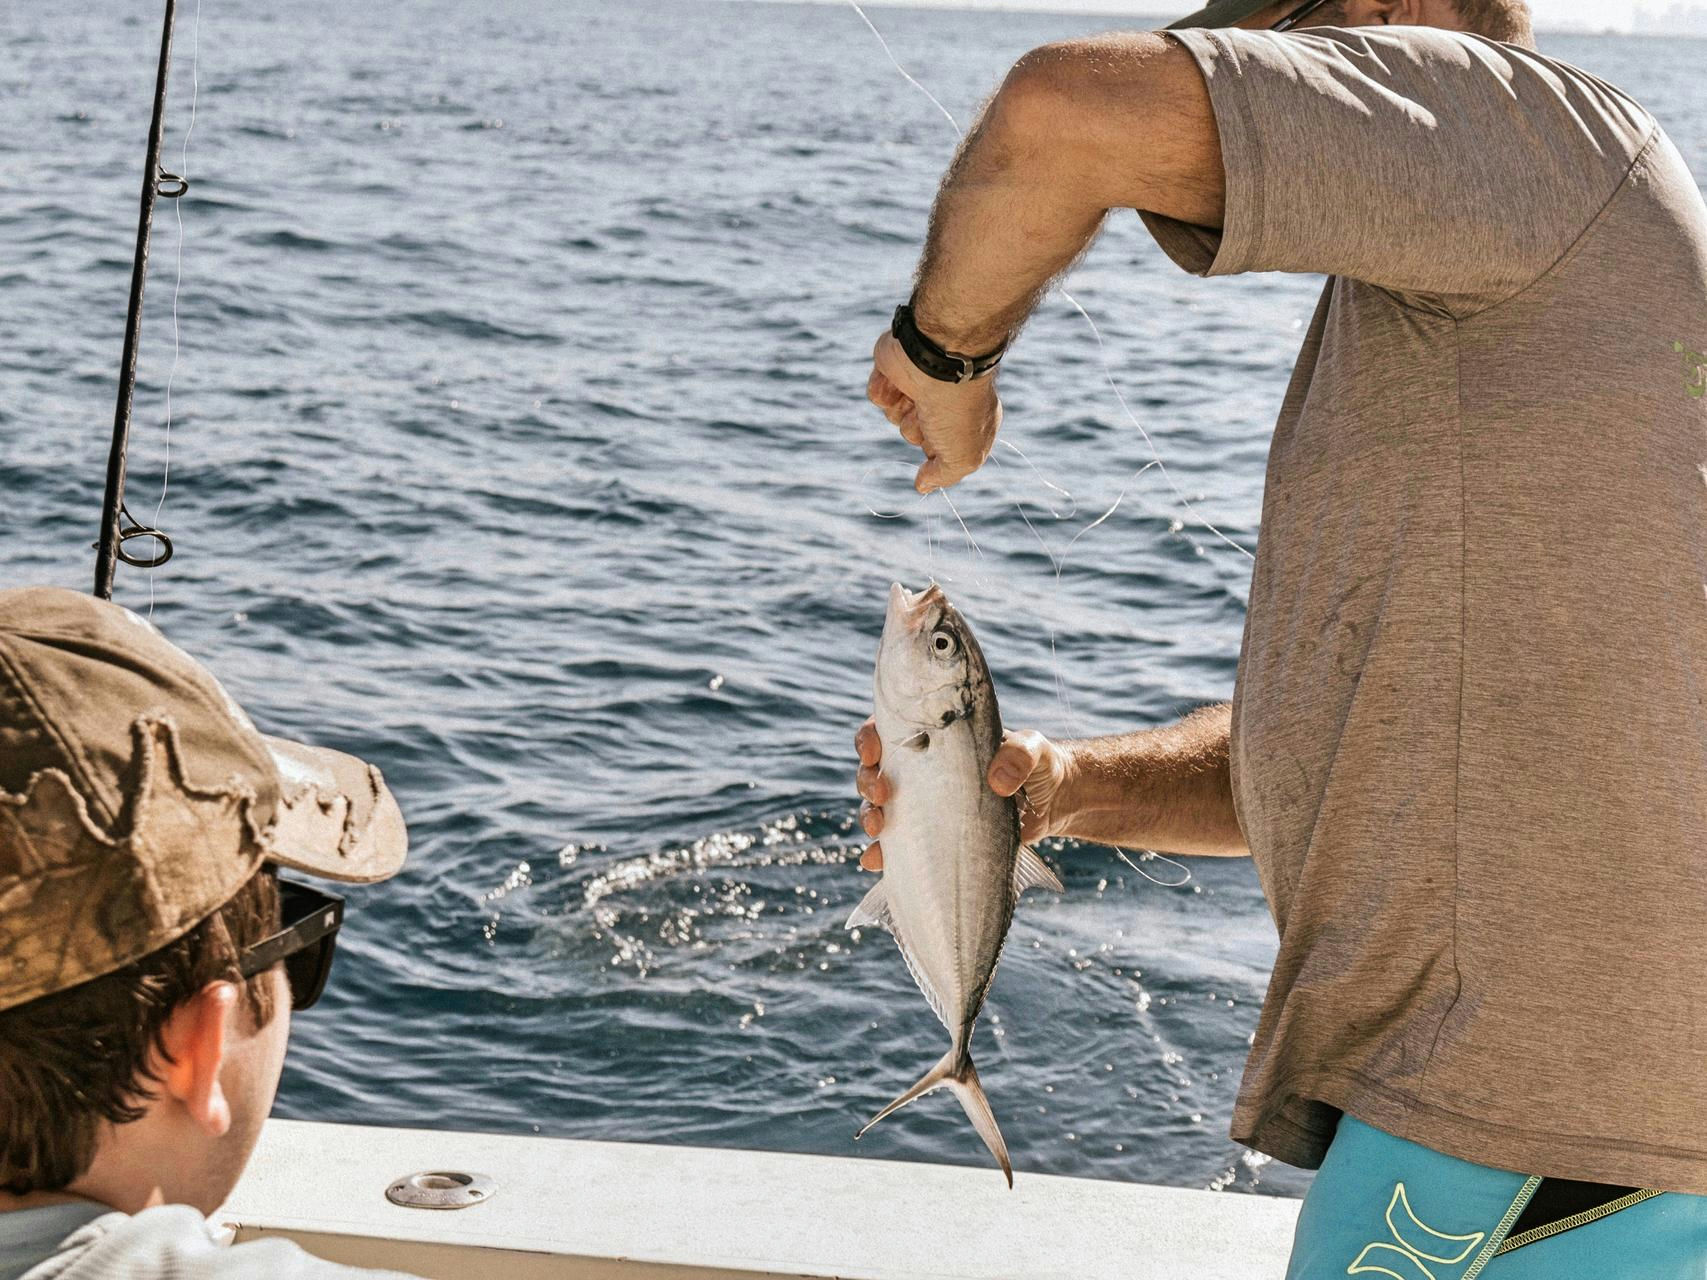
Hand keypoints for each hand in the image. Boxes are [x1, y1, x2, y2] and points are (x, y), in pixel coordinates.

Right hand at [854, 718, 1071, 870]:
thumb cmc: (1039, 765)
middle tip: (880, 794)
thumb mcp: (1034, 750)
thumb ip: (1020, 755)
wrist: (1053, 804)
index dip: (870, 738)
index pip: (890, 730)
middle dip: (866, 780)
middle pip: (874, 769)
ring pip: (878, 807)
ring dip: (869, 817)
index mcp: (938, 740)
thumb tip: (996, 781)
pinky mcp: (932, 837)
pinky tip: (876, 861)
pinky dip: (879, 853)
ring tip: (877, 830)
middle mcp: (922, 770)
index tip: (873, 752)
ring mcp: (924, 805)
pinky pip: (895, 845)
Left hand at [866, 331, 1001, 493]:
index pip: (943, 450)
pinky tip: (898, 381)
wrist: (936, 360)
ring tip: (916, 395)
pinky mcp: (895, 368)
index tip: (944, 442)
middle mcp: (944, 400)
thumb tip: (923, 487)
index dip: (939, 451)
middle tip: (929, 415)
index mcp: (968, 418)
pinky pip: (877, 395)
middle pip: (914, 434)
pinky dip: (884, 392)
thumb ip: (943, 477)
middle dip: (917, 430)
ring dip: (901, 411)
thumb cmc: (956, 411)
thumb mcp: (963, 458)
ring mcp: (918, 382)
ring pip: (894, 416)